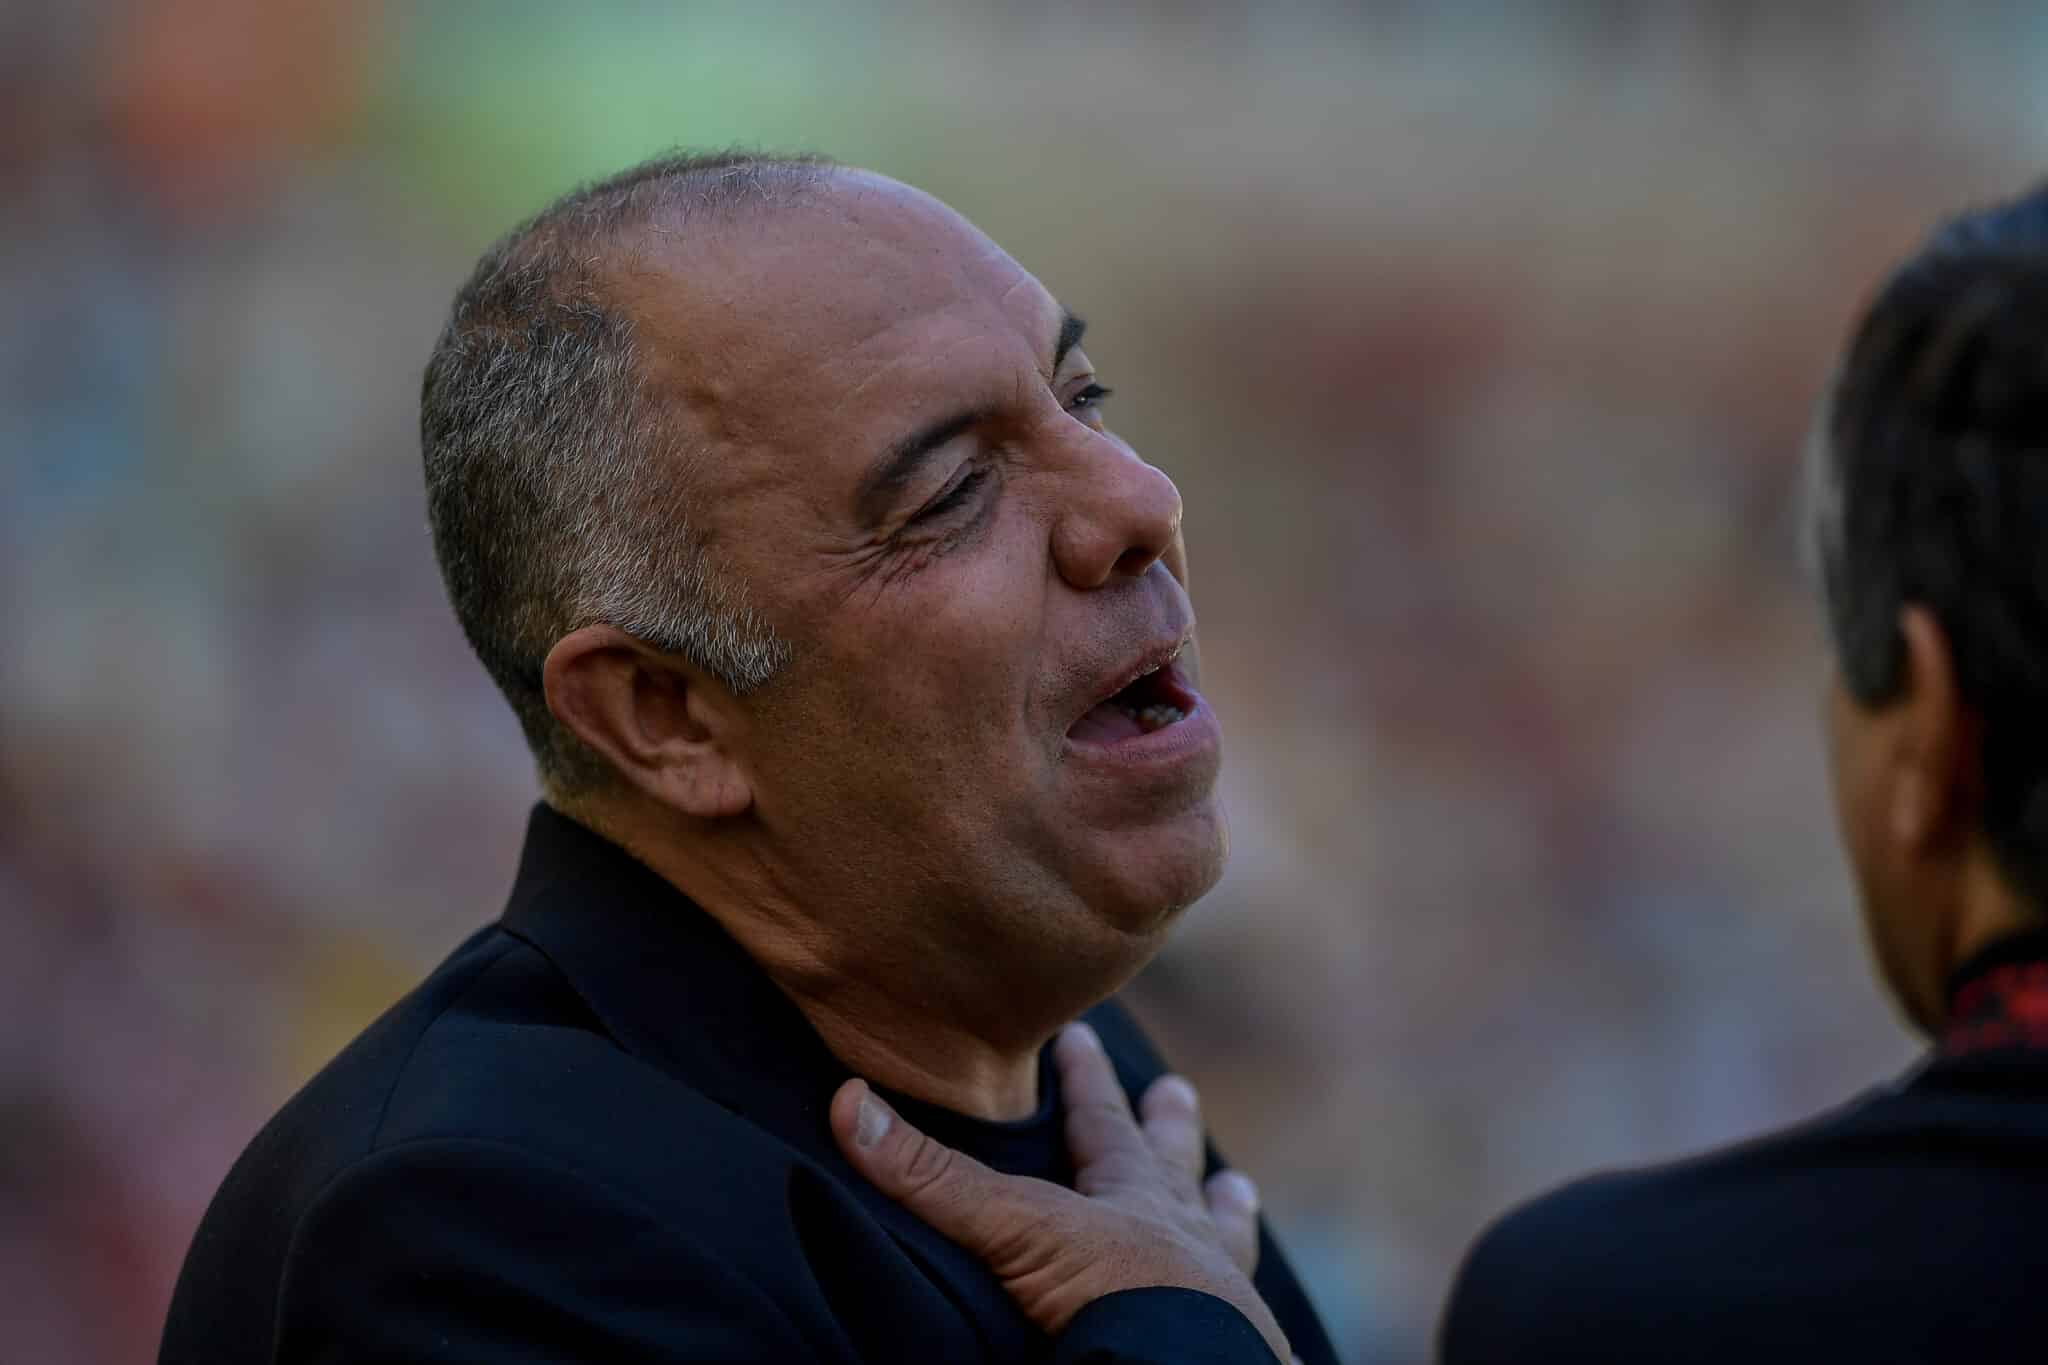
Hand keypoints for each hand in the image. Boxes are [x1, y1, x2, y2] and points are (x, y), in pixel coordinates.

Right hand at [829, 1022, 1289, 1362]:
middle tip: (1178, 1091)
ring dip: (1221, 1210)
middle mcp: (1182, 1235)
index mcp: (1132, 1197)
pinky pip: (1244, 1318)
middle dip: (1167, 1128)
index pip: (1101, 1122)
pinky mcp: (1236, 1349)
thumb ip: (935, 1178)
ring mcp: (1220, 1293)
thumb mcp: (1014, 1228)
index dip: (1085, 1081)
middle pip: (1173, 1168)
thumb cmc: (1114, 1295)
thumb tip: (849, 1104)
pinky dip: (1241, 1307)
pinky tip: (1250, 1312)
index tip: (1083, 1038)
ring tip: (1237, 1190)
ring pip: (1223, 1236)